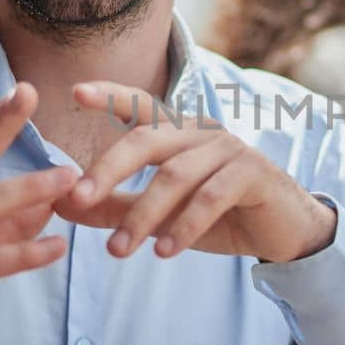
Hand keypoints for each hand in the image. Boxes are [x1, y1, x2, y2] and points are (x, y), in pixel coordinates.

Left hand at [54, 80, 335, 263]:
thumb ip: (114, 207)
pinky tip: (163, 251)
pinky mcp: (252, 173)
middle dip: (108, 168)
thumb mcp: (161, 214)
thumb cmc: (220, 216)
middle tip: (77, 198)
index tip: (75, 92)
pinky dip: (183, 226)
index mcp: (178, 133)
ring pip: (175, 175)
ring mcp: (230, 149)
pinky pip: (210, 198)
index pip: (139, 107)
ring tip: (117, 251)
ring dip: (142, 215)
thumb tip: (61, 204)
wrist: (283, 231)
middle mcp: (201, 132)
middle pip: (146, 139)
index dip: (110, 95)